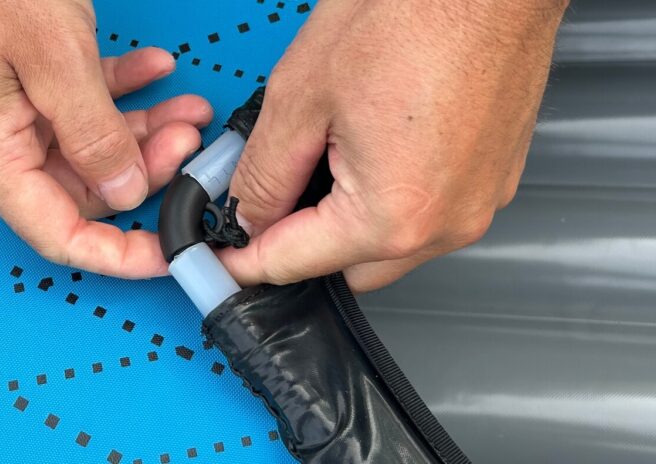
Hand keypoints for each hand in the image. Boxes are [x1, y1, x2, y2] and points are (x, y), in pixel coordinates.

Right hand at [0, 0, 212, 277]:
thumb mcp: (53, 61)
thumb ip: (93, 134)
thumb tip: (125, 190)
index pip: (60, 236)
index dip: (119, 254)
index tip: (168, 252)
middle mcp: (2, 144)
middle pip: (87, 189)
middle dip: (146, 171)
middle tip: (187, 140)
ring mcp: (17, 112)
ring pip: (96, 147)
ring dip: (146, 130)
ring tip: (188, 108)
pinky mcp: (31, 81)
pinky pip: (88, 104)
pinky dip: (126, 92)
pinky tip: (156, 69)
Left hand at [220, 0, 568, 291]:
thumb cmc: (414, 13)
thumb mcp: (301, 96)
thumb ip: (265, 173)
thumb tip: (249, 215)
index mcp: (392, 215)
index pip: (294, 264)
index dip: (246, 262)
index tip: (224, 259)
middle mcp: (445, 225)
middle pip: (346, 268)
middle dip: (302, 243)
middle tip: (270, 196)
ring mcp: (479, 203)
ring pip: (389, 247)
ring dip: (348, 222)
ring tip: (327, 157)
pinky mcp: (494, 178)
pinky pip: (427, 215)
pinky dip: (390, 200)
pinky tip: (373, 147)